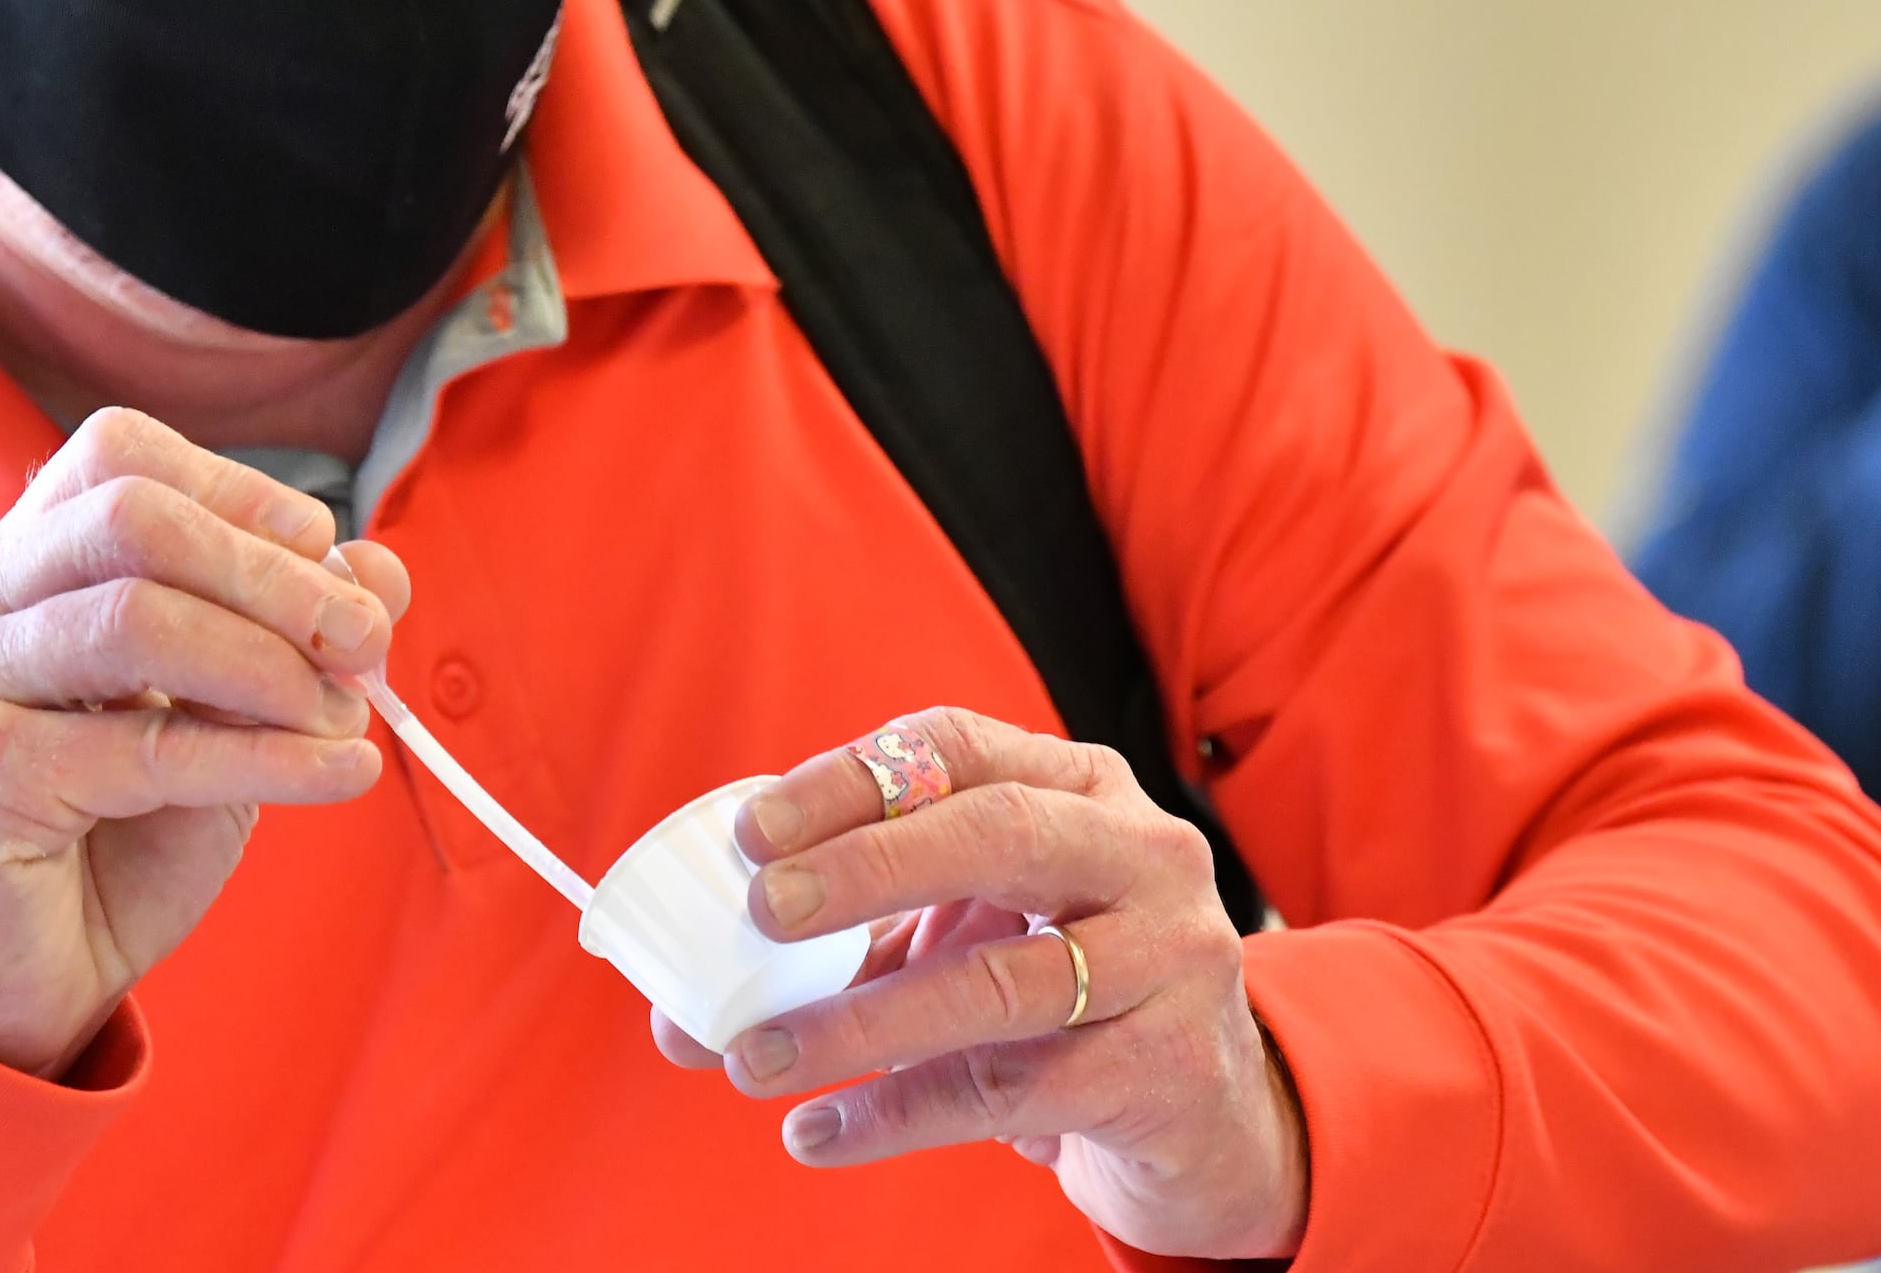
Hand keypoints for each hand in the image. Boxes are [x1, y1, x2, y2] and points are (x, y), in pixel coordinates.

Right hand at [0, 407, 412, 1076]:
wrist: (8, 998)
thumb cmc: (107, 848)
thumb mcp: (217, 722)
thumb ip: (287, 637)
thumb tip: (382, 569)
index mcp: (6, 569)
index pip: (119, 457)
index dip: (240, 493)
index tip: (329, 555)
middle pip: (130, 515)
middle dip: (272, 572)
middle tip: (364, 639)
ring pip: (136, 618)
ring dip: (272, 664)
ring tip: (346, 717)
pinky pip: (145, 746)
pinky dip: (267, 755)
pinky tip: (342, 774)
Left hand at [652, 707, 1306, 1262]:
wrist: (1203, 1108)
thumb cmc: (1065, 989)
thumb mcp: (971, 935)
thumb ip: (844, 951)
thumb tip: (677, 1017)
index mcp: (1082, 787)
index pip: (959, 748)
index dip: (850, 781)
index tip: (751, 833)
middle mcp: (1142, 853)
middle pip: (1001, 833)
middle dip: (870, 866)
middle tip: (762, 911)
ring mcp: (1170, 959)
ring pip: (1001, 982)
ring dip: (862, 1022)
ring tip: (755, 1059)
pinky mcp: (1165, 1067)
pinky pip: (1012, 1090)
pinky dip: (901, 1112)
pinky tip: (820, 1133)